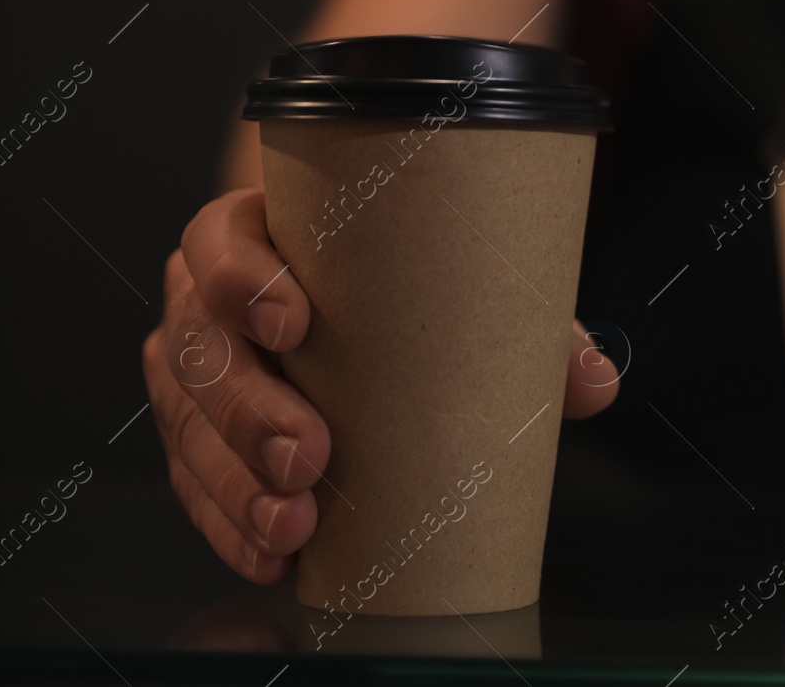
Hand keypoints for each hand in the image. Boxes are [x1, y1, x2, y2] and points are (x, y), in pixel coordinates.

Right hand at [142, 187, 619, 583]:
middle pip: (198, 347)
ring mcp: (199, 373)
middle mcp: (209, 299)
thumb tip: (594, 383)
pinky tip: (272, 551)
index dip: (241, 280)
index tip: (294, 322)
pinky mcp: (199, 439)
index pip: (219, 241)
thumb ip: (527, 322)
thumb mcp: (460, 280)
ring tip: (295, 521)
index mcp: (259, 234)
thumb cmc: (404, 275)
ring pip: (190, 427)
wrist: (367, 293)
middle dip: (248, 409)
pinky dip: (230, 523)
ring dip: (237, 482)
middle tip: (309, 455)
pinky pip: (195, 484)